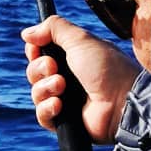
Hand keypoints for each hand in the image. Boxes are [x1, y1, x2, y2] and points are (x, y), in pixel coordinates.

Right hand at [21, 15, 138, 145]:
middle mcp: (67, 78)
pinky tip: (59, 105)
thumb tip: (26, 33)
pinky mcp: (65, 122)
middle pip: (34, 72)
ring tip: (62, 85)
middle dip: (39, 68)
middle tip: (54, 67)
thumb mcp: (81, 39)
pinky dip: (47, 108)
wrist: (123, 101)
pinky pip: (42, 115)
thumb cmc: (107, 68)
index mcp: (71, 57)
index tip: (36, 47)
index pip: (40, 53)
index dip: (34, 50)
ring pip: (36, 93)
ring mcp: (65, 100)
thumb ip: (54, 28)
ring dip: (44, 87)